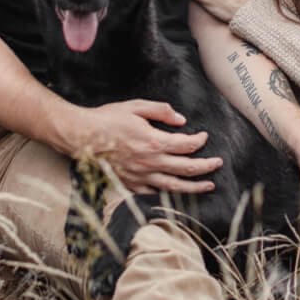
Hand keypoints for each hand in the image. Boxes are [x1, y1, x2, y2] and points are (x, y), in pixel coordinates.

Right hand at [71, 100, 221, 193]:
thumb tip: (181, 120)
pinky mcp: (131, 184)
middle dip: (206, 166)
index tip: (204, 136)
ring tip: (208, 185)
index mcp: (154, 141)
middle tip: (218, 164)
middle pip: (187, 168)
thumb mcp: (136, 106)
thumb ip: (161, 111)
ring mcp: (141, 176)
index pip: (187, 145)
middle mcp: (150, 162)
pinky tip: (176, 192)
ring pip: (175, 186)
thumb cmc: (107, 119)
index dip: (199, 140)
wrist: (81, 137)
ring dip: (194, 186)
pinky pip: (154, 192)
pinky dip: (168, 193)